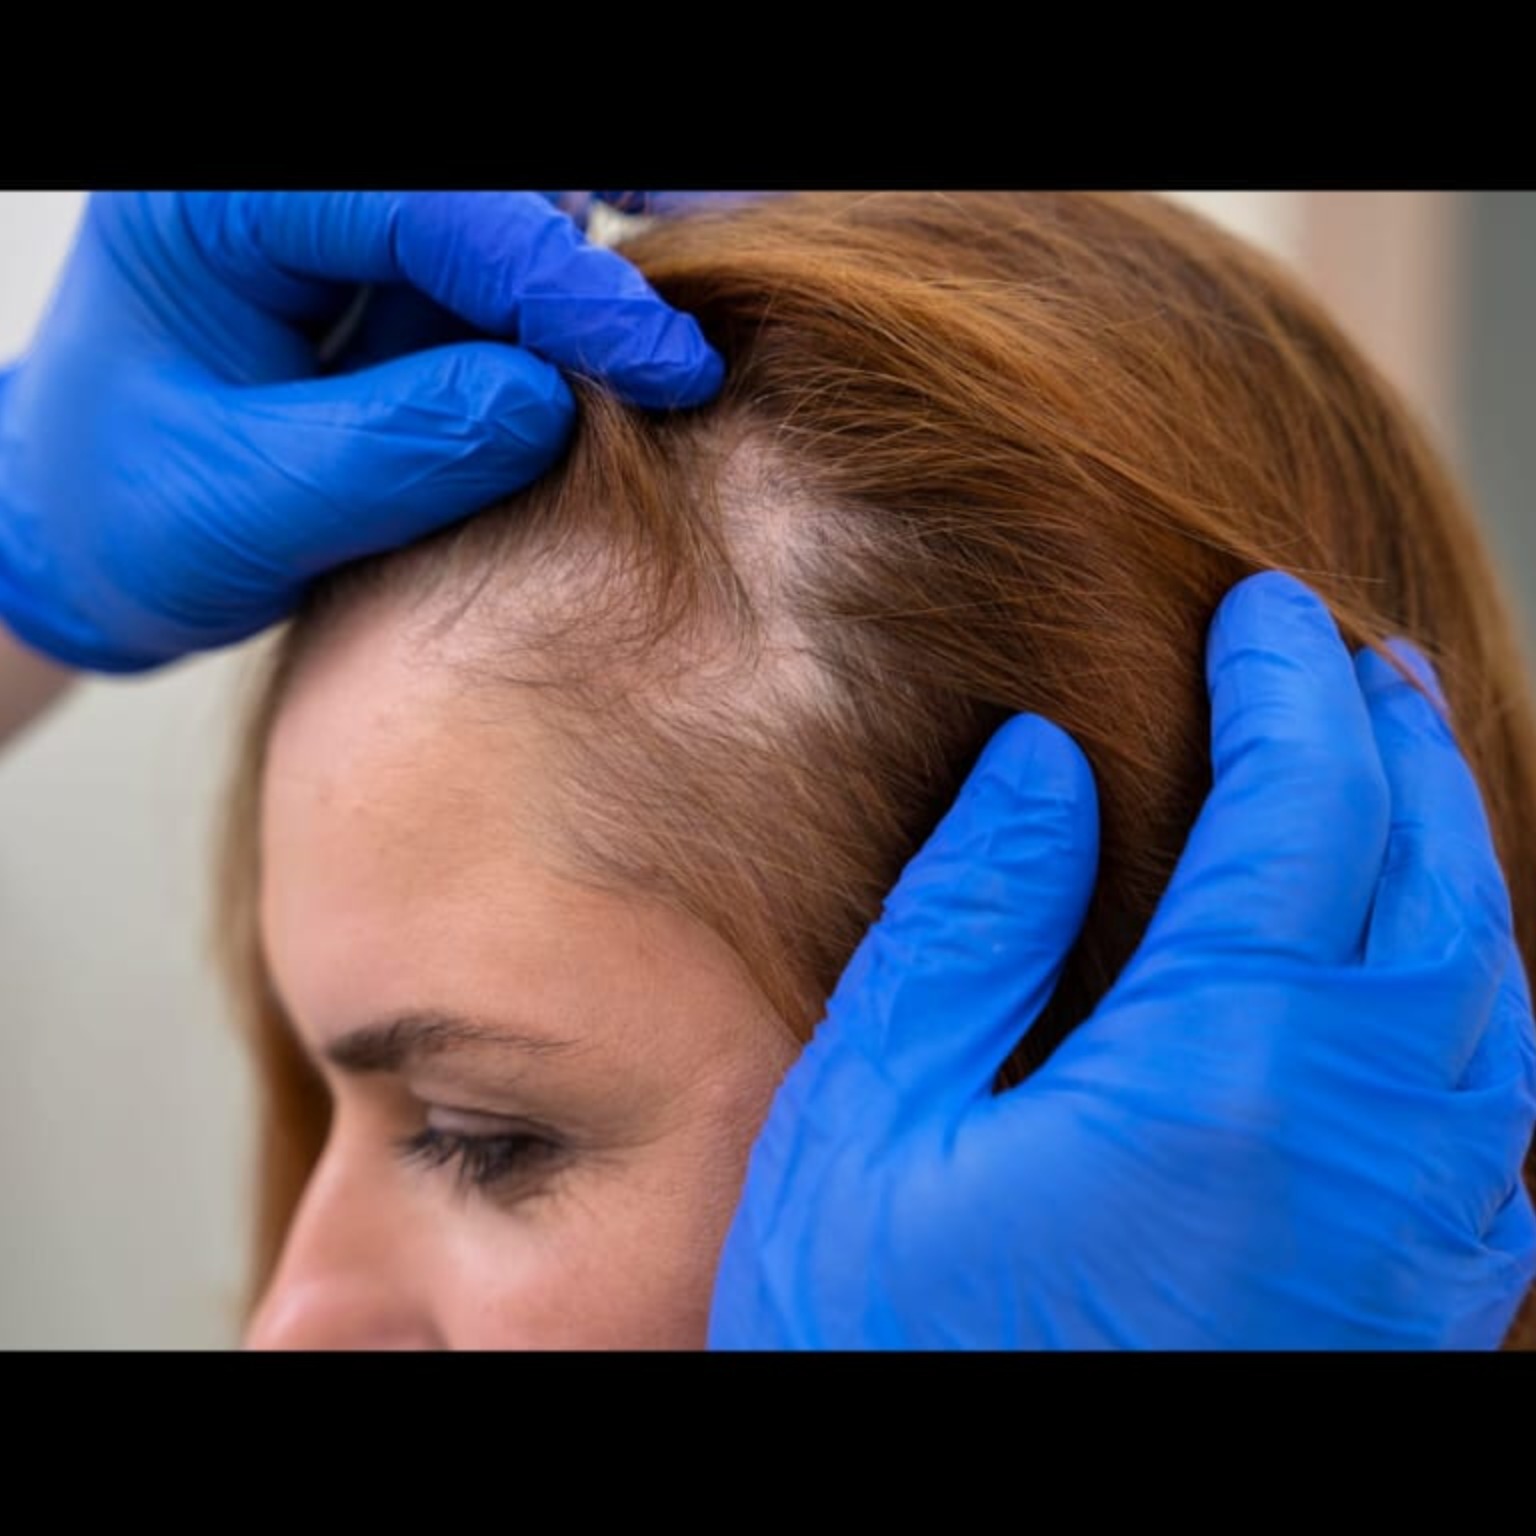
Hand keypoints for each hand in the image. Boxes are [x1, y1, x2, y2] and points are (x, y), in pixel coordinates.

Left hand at [0, 191, 723, 672]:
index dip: (563, 288)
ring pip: (521, 205)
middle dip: (599, 245)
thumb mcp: (249, 503)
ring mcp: (357, 218)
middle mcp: (299, 185)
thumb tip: (550, 398)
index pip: (429, 207)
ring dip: (611, 254)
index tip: (670, 370)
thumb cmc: (136, 514)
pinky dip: (590, 279)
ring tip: (698, 313)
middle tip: (713, 301)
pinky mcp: (399, 261)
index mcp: (223, 196)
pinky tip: (657, 311)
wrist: (92, 529)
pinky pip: (516, 245)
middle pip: (493, 187)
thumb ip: (397, 449)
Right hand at [710, 571, 1535, 1348]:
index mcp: (1220, 1076)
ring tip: (1391, 769)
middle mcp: (1364, 1144)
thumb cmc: (889, 1349)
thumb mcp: (876, 1120)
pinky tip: (1412, 953)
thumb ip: (971, 922)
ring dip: (1447, 848)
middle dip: (1391, 742)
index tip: (1263, 610)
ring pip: (1491, 985)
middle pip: (1430, 878)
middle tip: (1347, 656)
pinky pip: (1495, 1094)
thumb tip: (1046, 763)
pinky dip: (1467, 977)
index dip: (1288, 689)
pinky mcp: (1422, 1303)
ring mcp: (1418, 1234)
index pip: (1303, 813)